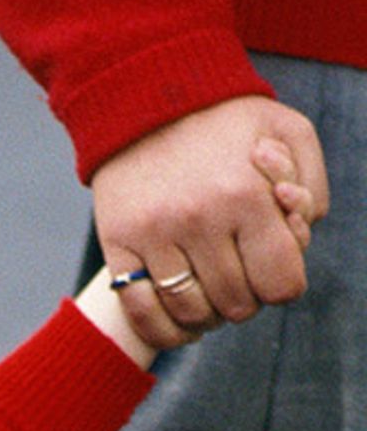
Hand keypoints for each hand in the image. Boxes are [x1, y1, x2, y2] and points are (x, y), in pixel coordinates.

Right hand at [95, 96, 328, 347]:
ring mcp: (154, 236)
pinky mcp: (118, 244)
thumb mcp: (288, 132)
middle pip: (237, 304)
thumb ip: (312, 187)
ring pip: (192, 313)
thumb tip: (299, 239)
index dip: (282, 285)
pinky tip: (179, 322)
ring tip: (209, 294)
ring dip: (207, 315)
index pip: (280, 284)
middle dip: (245, 297)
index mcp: (247, 196)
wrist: (143, 101)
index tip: (272, 271)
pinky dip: (164, 330)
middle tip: (238, 275)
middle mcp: (200, 220)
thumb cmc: (223, 121)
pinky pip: (141, 311)